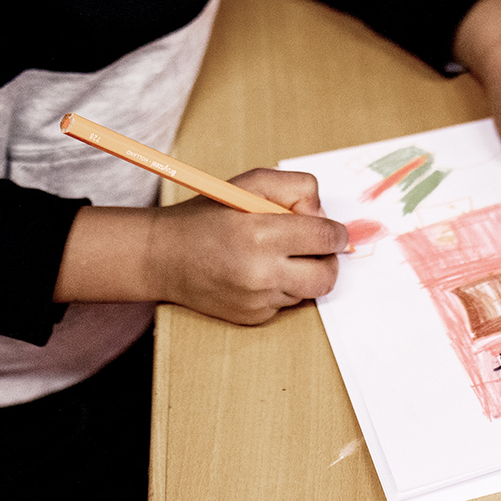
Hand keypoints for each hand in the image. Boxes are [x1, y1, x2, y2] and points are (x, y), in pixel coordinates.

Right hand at [148, 170, 347, 323]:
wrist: (163, 257)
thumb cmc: (207, 215)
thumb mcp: (250, 183)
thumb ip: (295, 189)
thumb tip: (324, 216)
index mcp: (261, 234)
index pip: (326, 238)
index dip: (337, 233)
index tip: (334, 231)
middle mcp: (261, 273)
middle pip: (326, 275)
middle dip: (328, 259)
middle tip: (314, 247)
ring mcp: (257, 300)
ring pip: (307, 290)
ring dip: (302, 273)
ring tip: (275, 256)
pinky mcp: (253, 318)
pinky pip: (287, 304)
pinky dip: (281, 288)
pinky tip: (257, 273)